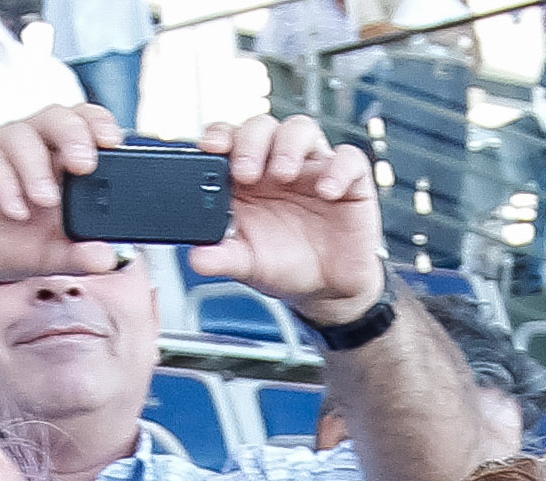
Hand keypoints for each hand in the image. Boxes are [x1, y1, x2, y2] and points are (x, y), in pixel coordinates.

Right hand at [0, 104, 128, 284]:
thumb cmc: (0, 242)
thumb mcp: (46, 255)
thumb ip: (77, 255)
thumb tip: (108, 258)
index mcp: (53, 158)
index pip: (81, 123)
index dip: (98, 122)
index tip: (113, 142)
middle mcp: (26, 145)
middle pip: (54, 116)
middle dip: (73, 135)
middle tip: (84, 165)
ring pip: (20, 134)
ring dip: (36, 168)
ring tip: (44, 202)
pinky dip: (4, 184)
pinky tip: (14, 211)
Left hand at [187, 114, 383, 321]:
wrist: (326, 289)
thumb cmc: (285, 265)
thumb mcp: (248, 265)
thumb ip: (222, 258)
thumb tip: (196, 257)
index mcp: (246, 180)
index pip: (229, 140)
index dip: (219, 135)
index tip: (210, 147)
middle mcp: (277, 165)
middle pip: (262, 127)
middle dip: (251, 142)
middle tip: (246, 172)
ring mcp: (313, 168)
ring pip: (301, 129)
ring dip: (288, 145)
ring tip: (284, 174)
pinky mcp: (349, 180)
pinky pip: (348, 159)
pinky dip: (337, 169)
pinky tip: (327, 192)